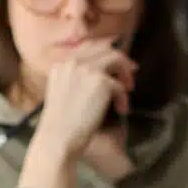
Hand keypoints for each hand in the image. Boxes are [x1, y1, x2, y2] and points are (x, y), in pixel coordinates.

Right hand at [30, 40, 138, 160]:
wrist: (58, 139)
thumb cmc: (59, 126)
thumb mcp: (62, 94)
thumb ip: (75, 80)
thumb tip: (100, 75)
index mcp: (60, 65)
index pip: (87, 49)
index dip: (104, 55)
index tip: (114, 66)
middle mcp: (72, 63)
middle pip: (103, 49)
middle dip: (119, 60)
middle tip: (130, 73)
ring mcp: (86, 70)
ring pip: (115, 59)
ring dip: (125, 73)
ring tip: (129, 88)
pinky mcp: (101, 82)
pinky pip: (120, 85)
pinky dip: (123, 98)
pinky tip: (121, 110)